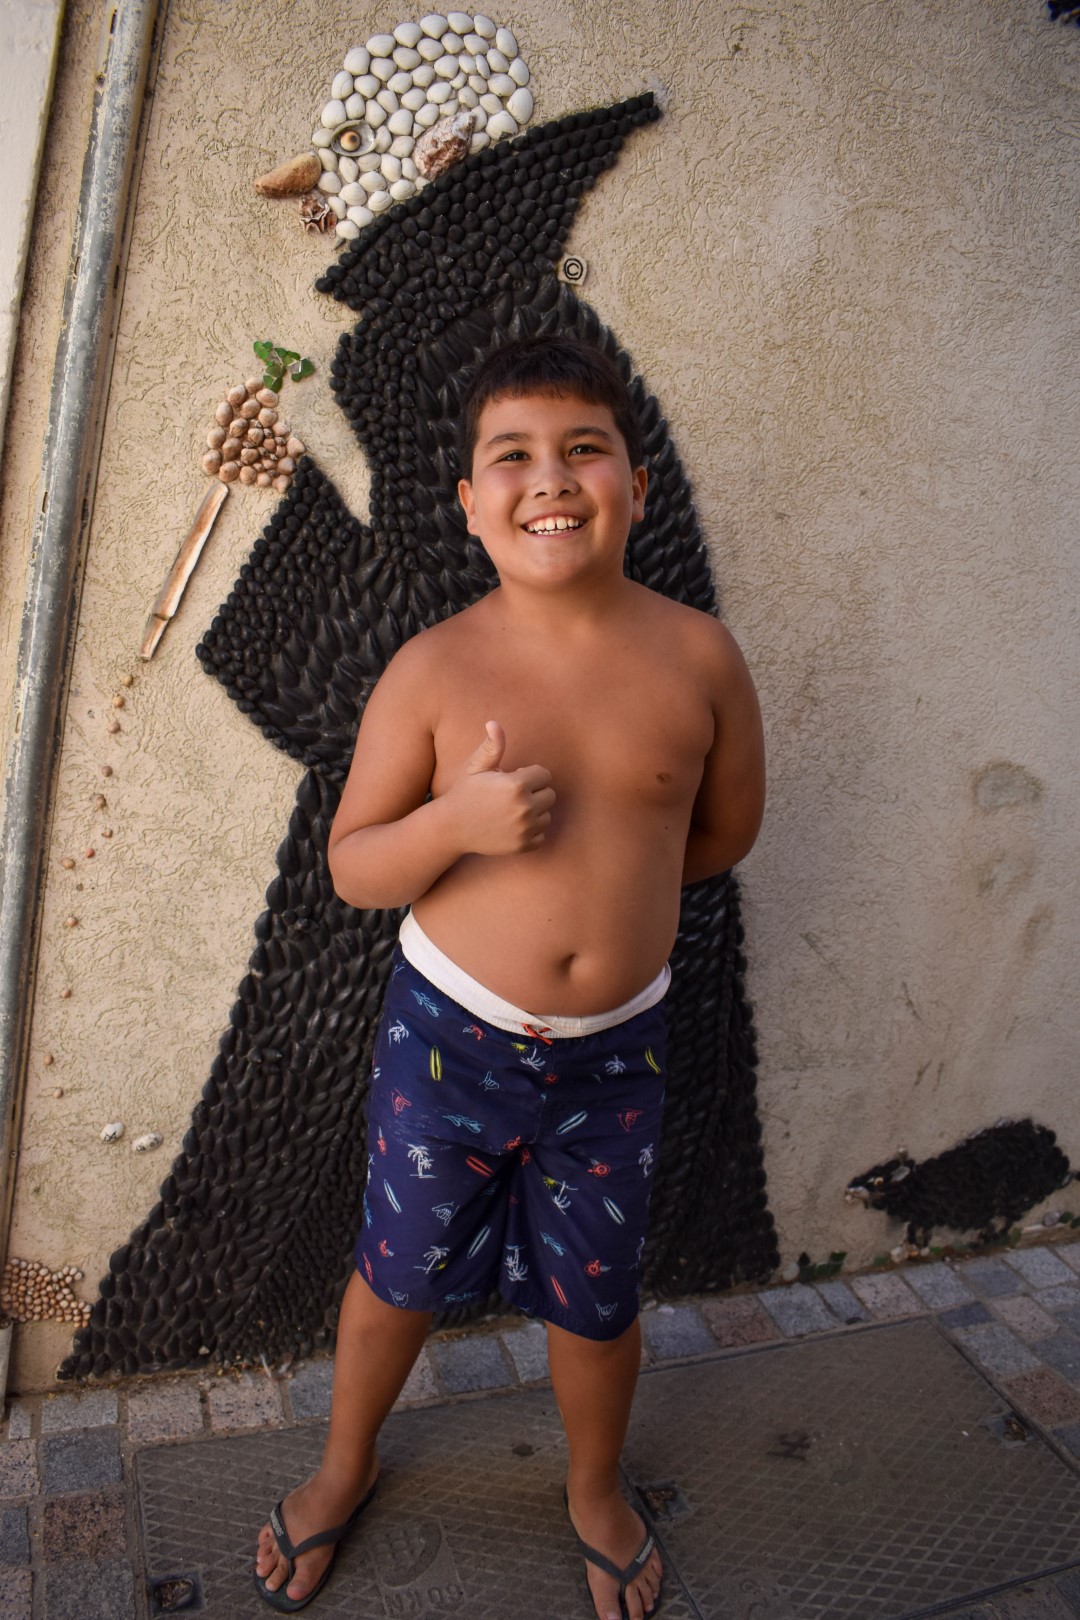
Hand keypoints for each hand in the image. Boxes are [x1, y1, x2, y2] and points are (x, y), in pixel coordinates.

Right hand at [447, 722, 554, 854]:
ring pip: (546, 816)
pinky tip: (512, 826)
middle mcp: (524, 808)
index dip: (529, 775)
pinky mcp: (523, 846)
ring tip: (511, 810)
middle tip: (511, 795)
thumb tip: (494, 723)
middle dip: (534, 792)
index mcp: (516, 785)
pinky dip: (531, 832)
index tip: (511, 778)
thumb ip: (491, 746)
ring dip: (534, 812)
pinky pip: (541, 835)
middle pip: (549, 795)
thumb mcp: (475, 767)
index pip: (544, 775)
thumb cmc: (464, 792)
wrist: (451, 827)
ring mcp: (524, 829)